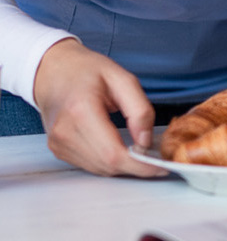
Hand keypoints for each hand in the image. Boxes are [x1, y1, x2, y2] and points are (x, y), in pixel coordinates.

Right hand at [34, 39, 166, 176]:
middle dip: (136, 166)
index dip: (140, 166)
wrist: (52, 71)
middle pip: (108, 165)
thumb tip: (145, 141)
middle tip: (154, 157)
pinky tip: (117, 146)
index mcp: (81, 110)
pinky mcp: (58, 149)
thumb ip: (140, 110)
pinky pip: (91, 165)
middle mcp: (65, 130)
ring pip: (101, 169)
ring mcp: (59, 142)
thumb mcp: (122, 79)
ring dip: (123, 165)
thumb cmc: (86, 71)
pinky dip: (109, 161)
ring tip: (136, 149)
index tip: (160, 167)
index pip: (113, 153)